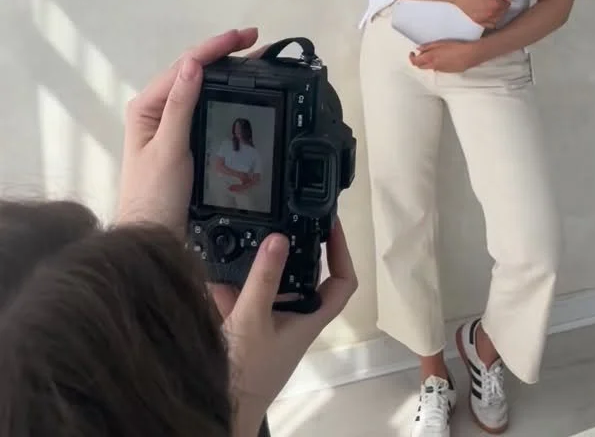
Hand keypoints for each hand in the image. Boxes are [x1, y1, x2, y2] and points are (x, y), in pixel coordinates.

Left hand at [117, 27, 258, 236]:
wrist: (151, 235)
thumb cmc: (156, 195)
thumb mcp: (169, 149)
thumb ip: (180, 106)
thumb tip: (194, 64)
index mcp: (147, 106)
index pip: (184, 66)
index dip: (214, 48)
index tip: (244, 36)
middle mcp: (156, 108)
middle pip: (192, 69)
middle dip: (223, 53)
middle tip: (256, 41)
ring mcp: (168, 122)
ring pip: (200, 84)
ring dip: (225, 68)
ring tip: (256, 58)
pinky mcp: (182, 136)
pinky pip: (203, 103)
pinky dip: (223, 90)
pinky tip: (240, 87)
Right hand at [210, 221, 356, 436]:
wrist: (218, 413)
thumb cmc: (245, 373)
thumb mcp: (253, 318)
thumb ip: (265, 278)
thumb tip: (280, 237)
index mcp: (308, 318)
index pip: (341, 282)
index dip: (342, 252)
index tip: (330, 225)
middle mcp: (294, 321)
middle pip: (303, 279)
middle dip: (291, 251)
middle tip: (280, 221)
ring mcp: (269, 328)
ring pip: (270, 288)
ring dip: (257, 268)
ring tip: (242, 237)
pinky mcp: (246, 335)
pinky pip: (243, 302)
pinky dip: (230, 287)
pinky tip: (212, 271)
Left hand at [410, 39, 478, 72]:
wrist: (470, 55)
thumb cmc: (456, 47)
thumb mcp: (440, 43)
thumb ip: (428, 46)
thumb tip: (419, 49)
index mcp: (431, 58)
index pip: (415, 62)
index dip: (411, 58)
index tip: (412, 53)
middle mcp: (434, 66)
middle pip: (421, 67)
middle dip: (419, 61)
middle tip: (422, 53)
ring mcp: (441, 70)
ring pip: (430, 67)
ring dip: (428, 62)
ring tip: (435, 53)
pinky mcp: (447, 72)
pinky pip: (438, 68)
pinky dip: (437, 64)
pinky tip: (444, 57)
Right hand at [453, 0, 512, 28]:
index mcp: (495, 4)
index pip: (508, 5)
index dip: (506, 0)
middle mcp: (491, 13)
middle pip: (504, 12)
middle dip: (502, 7)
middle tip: (496, 0)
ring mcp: (485, 19)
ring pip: (499, 19)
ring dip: (498, 14)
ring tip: (492, 7)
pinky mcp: (479, 22)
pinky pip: (491, 25)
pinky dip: (492, 21)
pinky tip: (489, 15)